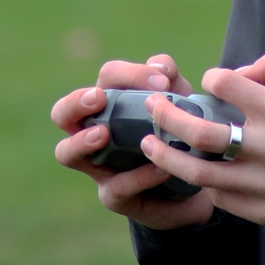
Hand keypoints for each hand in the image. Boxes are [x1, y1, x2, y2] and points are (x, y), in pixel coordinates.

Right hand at [50, 54, 214, 230]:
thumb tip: (158, 68)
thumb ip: (170, 76)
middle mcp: (95, 130)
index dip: (130, 74)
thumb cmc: (180, 132)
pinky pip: (116, 187)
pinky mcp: (115, 195)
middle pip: (62, 113)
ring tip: (103, 135)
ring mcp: (99, 165)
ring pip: (66, 153)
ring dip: (81, 141)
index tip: (162, 84)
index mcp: (111, 103)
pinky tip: (160, 169)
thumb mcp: (181, 100)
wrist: (202, 179)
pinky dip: (138, 176)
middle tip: (99, 98)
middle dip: (75, 103)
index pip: (107, 78)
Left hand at [141, 50, 264, 239]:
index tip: (209, 83)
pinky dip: (202, 183)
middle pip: (200, 132)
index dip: (212, 79)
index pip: (226, 84)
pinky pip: (220, 197)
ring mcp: (263, 185)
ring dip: (167, 157)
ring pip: (199, 171)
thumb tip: (241, 70)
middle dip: (167, 117)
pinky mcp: (263, 213)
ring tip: (150, 145)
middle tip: (151, 108)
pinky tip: (192, 173)